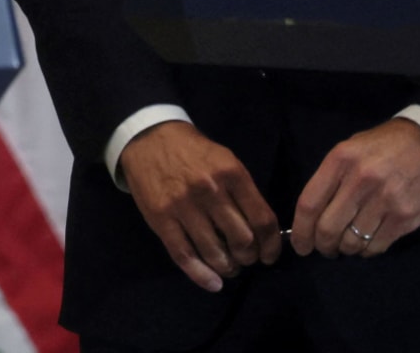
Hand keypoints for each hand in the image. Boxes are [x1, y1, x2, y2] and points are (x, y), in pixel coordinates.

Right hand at [120, 120, 281, 291]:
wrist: (148, 137)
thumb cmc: (192, 150)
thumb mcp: (225, 159)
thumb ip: (242, 191)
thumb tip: (260, 229)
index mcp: (232, 173)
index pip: (262, 220)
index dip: (271, 245)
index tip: (269, 256)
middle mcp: (210, 190)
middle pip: (242, 240)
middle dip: (249, 257)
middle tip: (246, 259)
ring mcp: (183, 206)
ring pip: (215, 252)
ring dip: (228, 267)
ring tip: (229, 267)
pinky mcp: (161, 218)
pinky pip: (185, 255)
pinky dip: (202, 276)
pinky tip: (213, 283)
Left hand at [289, 118, 419, 258]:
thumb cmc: (385, 146)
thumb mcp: (350, 148)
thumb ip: (331, 178)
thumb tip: (312, 215)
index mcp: (341, 160)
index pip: (309, 204)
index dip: (300, 231)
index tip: (300, 245)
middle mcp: (360, 181)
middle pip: (328, 228)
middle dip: (322, 246)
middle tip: (324, 249)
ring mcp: (385, 201)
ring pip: (352, 242)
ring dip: (345, 249)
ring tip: (346, 245)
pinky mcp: (406, 218)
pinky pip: (377, 247)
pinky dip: (367, 251)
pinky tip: (367, 244)